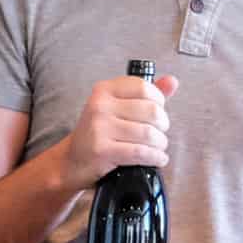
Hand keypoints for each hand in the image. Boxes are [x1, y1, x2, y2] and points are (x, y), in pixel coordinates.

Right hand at [60, 74, 177, 186]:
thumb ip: (145, 94)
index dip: (159, 101)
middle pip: (152, 111)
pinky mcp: (102, 150)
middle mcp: (100, 106)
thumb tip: (172, 81)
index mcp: (104, 90)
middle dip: (163, 126)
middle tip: (159, 133)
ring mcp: (99, 128)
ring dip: (160, 144)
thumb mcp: (117, 107)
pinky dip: (155, 157)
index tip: (158, 112)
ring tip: (157, 147)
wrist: (71, 161)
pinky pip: (141, 152)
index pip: (145, 88)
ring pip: (149, 134)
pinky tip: (157, 159)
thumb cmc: (99, 133)